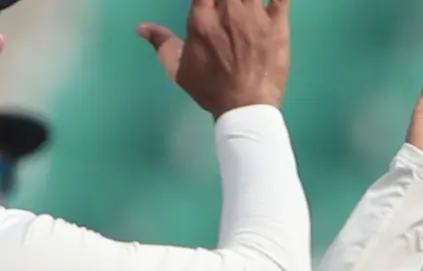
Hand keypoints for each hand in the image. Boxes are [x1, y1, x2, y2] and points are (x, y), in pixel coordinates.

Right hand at [137, 0, 291, 117]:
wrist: (245, 107)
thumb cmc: (210, 89)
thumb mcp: (178, 69)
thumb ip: (162, 43)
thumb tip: (142, 28)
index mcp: (202, 18)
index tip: (209, 1)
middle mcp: (228, 12)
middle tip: (229, 3)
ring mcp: (255, 17)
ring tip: (246, 2)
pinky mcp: (278, 27)